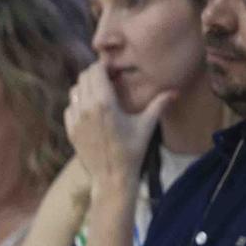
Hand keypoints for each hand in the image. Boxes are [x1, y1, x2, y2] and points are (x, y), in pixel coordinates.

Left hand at [65, 63, 168, 190]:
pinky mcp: (70, 129)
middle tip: (107, 81)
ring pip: (74, 90)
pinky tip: (90, 112)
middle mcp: (86, 107)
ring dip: (85, 88)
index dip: (103, 67)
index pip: (95, 71)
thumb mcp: (146, 127)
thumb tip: (175, 92)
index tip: (113, 72)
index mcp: (104, 103)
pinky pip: (70, 107)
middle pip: (83, 77)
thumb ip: (159, 105)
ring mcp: (75, 118)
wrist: (111, 177)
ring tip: (99, 96)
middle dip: (94, 75)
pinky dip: (78, 104)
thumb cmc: (131, 152)